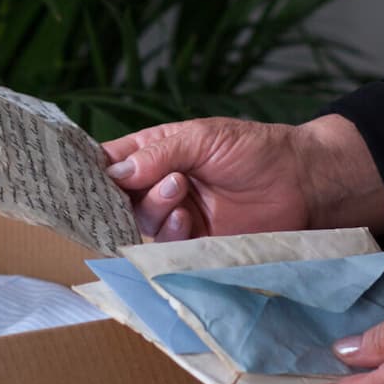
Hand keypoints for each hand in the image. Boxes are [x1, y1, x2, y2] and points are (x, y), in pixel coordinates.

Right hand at [99, 115, 383, 241]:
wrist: (302, 184)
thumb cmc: (256, 150)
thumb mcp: (203, 137)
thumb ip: (159, 152)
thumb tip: (115, 172)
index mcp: (156, 152)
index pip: (112, 162)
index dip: (93, 170)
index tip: (81, 177)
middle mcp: (159, 185)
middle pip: (117, 197)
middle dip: (125, 192)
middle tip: (155, 178)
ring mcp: (175, 215)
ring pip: (139, 221)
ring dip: (154, 207)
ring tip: (180, 191)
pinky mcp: (192, 244)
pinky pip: (163, 246)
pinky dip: (169, 232)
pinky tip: (186, 218)